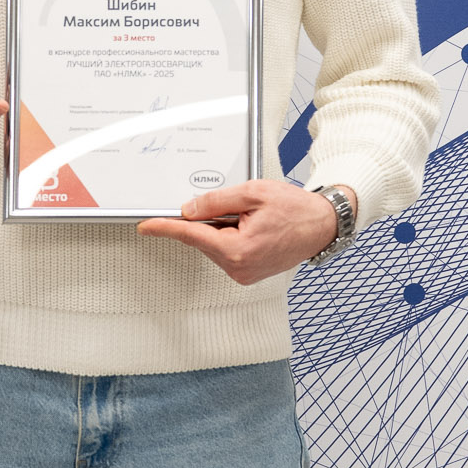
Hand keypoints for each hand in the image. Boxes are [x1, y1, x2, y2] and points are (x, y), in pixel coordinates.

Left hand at [137, 180, 355, 286]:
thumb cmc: (295, 209)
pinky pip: (226, 252)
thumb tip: (189, 210)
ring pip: (214, 245)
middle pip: (204, 239)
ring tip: (253, 219)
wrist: (322, 226)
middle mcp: (239, 267)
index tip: (146, 227)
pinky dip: (230, 237)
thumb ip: (216, 201)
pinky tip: (252, 229)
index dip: (166, 228)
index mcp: (238, 249)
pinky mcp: (247, 274)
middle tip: (239, 207)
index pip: (192, 235)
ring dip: (223, 228)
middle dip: (210, 220)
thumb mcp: (253, 193)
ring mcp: (243, 274)